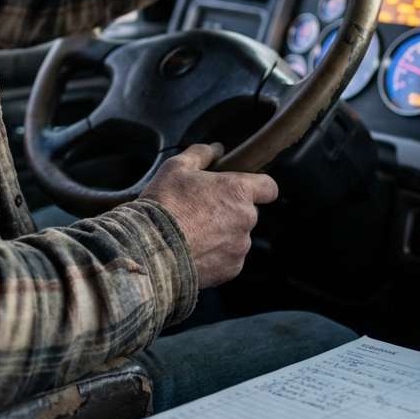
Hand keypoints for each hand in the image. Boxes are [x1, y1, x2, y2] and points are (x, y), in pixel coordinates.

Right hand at [143, 143, 278, 288]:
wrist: (150, 249)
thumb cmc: (164, 205)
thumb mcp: (176, 168)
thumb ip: (201, 154)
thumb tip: (216, 149)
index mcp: (238, 190)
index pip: (269, 187)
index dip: (259, 187)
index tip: (247, 189)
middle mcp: (246, 218)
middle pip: (248, 212)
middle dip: (230, 211)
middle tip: (202, 211)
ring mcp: (240, 246)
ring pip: (238, 236)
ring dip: (223, 234)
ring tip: (193, 234)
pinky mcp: (231, 269)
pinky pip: (229, 258)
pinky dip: (216, 256)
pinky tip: (194, 251)